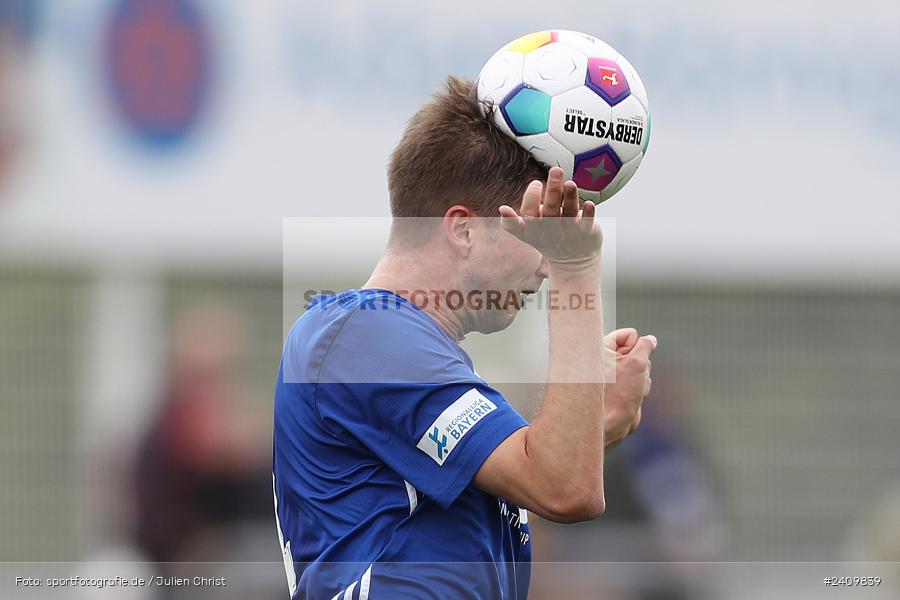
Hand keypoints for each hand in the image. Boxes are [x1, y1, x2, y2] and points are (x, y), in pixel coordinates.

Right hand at [499, 167, 601, 267]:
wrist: (573, 261)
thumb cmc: (549, 241)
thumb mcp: (528, 235)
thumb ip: (513, 223)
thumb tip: (502, 209)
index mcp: (536, 229)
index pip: (529, 214)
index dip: (531, 199)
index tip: (536, 183)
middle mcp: (552, 229)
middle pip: (550, 210)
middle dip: (552, 190)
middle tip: (555, 170)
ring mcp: (569, 231)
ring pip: (569, 212)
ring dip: (570, 197)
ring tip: (570, 183)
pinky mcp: (586, 232)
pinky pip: (587, 223)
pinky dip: (588, 214)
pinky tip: (590, 203)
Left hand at [602, 330, 656, 448]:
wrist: (611, 424)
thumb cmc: (618, 392)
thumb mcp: (636, 362)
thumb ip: (645, 346)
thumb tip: (650, 340)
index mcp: (602, 349)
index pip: (628, 335)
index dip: (636, 344)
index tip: (631, 358)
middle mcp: (606, 360)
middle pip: (638, 353)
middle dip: (640, 365)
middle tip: (630, 378)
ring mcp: (615, 375)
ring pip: (641, 368)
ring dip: (642, 378)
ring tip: (630, 390)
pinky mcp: (622, 388)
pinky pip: (641, 381)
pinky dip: (641, 389)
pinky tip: (633, 398)